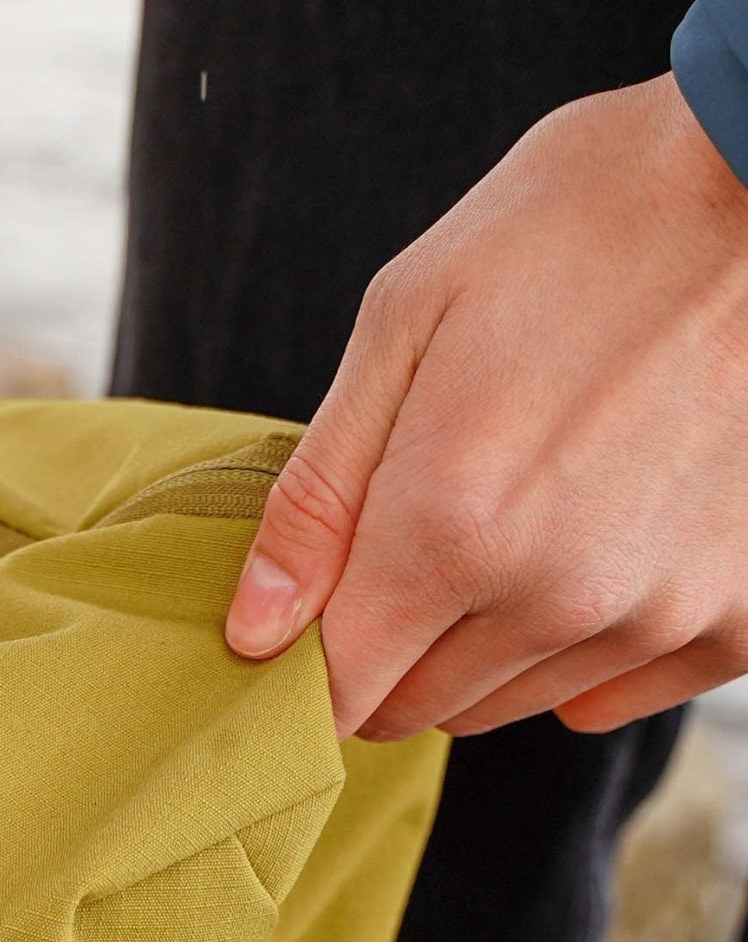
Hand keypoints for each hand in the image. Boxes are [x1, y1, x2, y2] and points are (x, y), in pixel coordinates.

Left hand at [225, 75, 747, 738]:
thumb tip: (252, 631)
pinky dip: (585, 649)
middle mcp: (552, 598)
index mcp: (447, 530)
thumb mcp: (407, 322)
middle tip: (414, 539)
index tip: (312, 612)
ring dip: (483, 646)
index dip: (305, 666)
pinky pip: (614, 696)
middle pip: (414, 708)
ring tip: (520, 516)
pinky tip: (597, 546)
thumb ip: (317, 496)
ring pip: (507, 705)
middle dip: (388, 648)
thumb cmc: (584, 223)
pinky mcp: (741, 616)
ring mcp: (655, 614)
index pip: (334, 693)